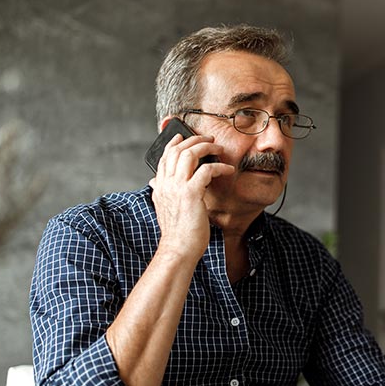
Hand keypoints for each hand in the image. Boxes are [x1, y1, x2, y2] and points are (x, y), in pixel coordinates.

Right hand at [149, 133, 233, 260]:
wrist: (178, 248)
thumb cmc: (177, 232)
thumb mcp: (164, 208)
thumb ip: (162, 193)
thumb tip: (156, 183)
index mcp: (160, 187)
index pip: (164, 157)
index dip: (174, 144)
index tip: (182, 136)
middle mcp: (166, 184)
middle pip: (177, 150)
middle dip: (194, 140)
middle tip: (208, 138)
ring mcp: (177, 187)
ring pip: (190, 154)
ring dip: (207, 147)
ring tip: (219, 148)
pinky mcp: (191, 193)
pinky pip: (207, 170)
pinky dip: (219, 167)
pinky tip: (228, 170)